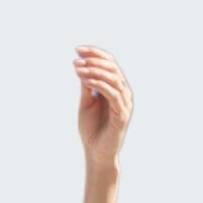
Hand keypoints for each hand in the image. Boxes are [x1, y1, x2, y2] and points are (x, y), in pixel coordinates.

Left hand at [72, 46, 132, 169]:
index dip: (95, 54)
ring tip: (78, 68)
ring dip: (95, 70)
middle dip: (94, 59)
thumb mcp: (87, 103)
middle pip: (112, 67)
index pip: (109, 64)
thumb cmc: (92, 130)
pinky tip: (85, 80)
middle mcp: (123, 93)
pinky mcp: (123, 114)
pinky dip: (99, 84)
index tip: (77, 49)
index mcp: (116, 88)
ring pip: (113, 78)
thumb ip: (87, 86)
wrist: (96, 154)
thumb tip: (83, 65)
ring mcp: (125, 103)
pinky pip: (112, 94)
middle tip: (77, 56)